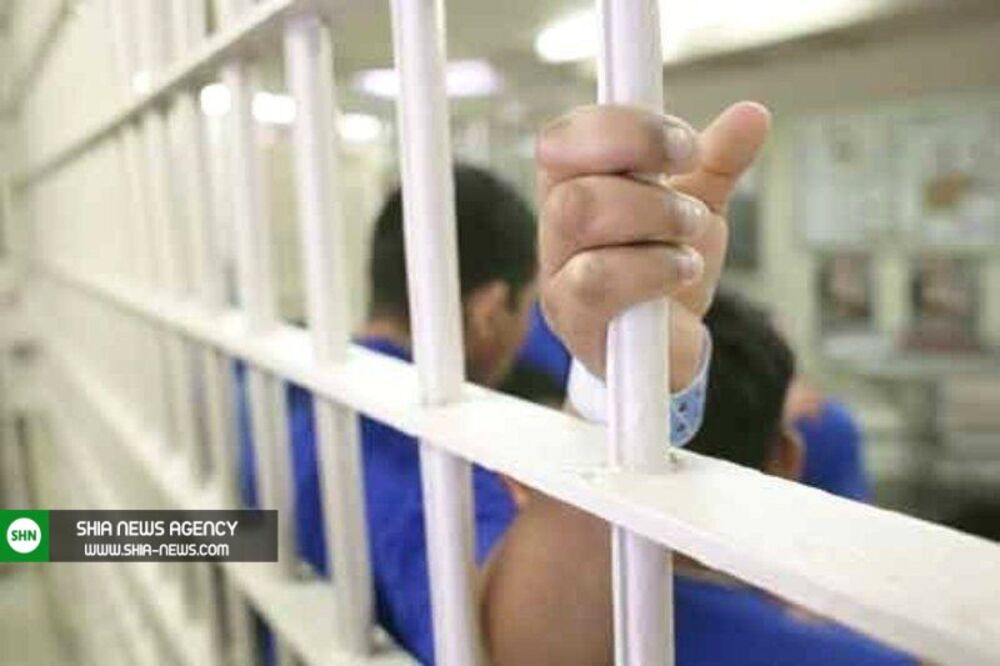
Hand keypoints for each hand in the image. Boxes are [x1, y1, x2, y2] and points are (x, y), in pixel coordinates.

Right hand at [536, 102, 769, 385]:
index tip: (685, 143)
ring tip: (691, 234)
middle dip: (642, 175)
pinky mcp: (575, 321)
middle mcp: (555, 227)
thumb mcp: (696, 206)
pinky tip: (683, 271)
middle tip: (692, 191)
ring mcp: (557, 275)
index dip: (621, 127)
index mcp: (575, 184)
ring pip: (577, 218)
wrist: (667, 346)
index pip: (564, 137)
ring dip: (650, 217)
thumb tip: (753, 115)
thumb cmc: (665, 267)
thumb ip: (717, 161)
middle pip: (571, 175)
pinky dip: (652, 268)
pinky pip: (596, 282)